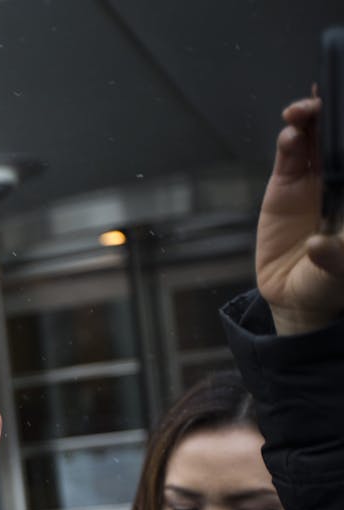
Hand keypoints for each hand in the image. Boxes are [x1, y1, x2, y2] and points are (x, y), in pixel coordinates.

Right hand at [255, 95, 343, 333]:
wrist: (298, 298)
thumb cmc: (334, 282)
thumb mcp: (343, 272)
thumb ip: (339, 259)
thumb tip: (320, 246)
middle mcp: (343, 178)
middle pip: (342, 134)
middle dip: (335, 109)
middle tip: (327, 98)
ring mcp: (315, 178)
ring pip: (316, 135)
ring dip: (309, 116)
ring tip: (303, 111)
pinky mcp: (285, 185)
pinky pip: (289, 154)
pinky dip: (289, 139)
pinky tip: (291, 134)